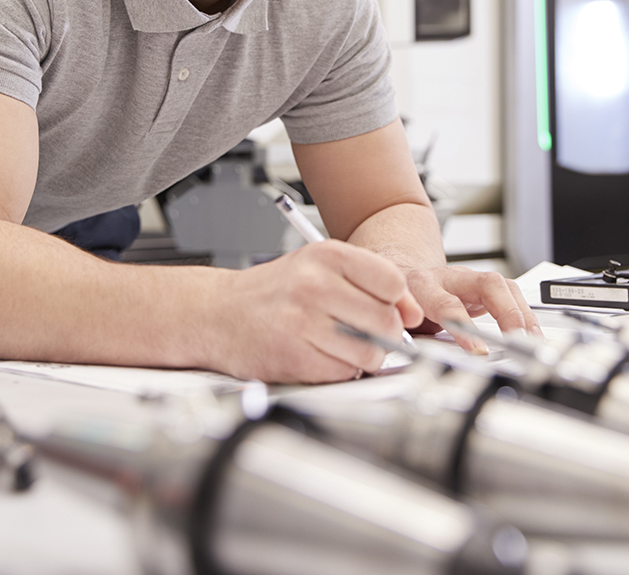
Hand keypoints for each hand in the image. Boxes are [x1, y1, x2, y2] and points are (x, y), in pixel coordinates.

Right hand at [204, 241, 423, 382]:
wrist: (215, 313)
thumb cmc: (272, 292)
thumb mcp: (319, 269)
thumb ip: (369, 283)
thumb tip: (412, 312)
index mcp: (326, 255)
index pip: (393, 282)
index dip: (396, 303)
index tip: (386, 310)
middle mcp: (315, 284)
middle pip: (386, 322)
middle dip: (383, 335)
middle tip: (362, 333)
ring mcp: (303, 322)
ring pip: (370, 352)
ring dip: (363, 357)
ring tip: (340, 346)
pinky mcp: (294, 357)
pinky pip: (343, 373)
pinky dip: (339, 371)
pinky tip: (320, 356)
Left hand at [403, 266, 542, 353]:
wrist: (403, 276)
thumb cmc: (399, 300)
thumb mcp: (392, 317)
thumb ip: (400, 335)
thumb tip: (413, 358)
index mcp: (421, 284)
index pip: (445, 303)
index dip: (463, 326)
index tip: (478, 350)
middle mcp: (449, 277)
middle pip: (486, 284)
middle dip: (507, 312)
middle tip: (517, 340)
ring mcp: (470, 279)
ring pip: (503, 286)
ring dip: (521, 314)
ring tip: (531, 341)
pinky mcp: (484, 286)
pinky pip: (510, 295)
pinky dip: (523, 314)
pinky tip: (531, 332)